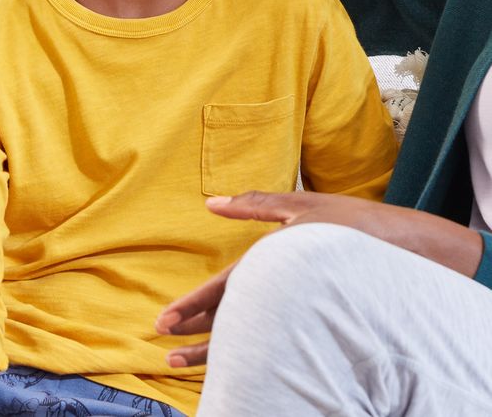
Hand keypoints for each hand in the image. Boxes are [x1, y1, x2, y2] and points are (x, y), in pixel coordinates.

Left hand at [156, 190, 483, 366]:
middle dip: (194, 331)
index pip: (225, 290)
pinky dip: (244, 349)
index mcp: (274, 265)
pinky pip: (269, 339)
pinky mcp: (308, 320)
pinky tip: (226, 357)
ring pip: (247, 336)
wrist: (402, 251)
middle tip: (161, 339)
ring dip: (211, 349)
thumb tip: (213, 202)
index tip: (163, 321)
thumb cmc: (349, 225)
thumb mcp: (300, 206)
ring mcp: (294, 312)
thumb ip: (256, 205)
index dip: (193, 306)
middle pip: (230, 319)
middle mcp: (280, 294)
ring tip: (176, 362)